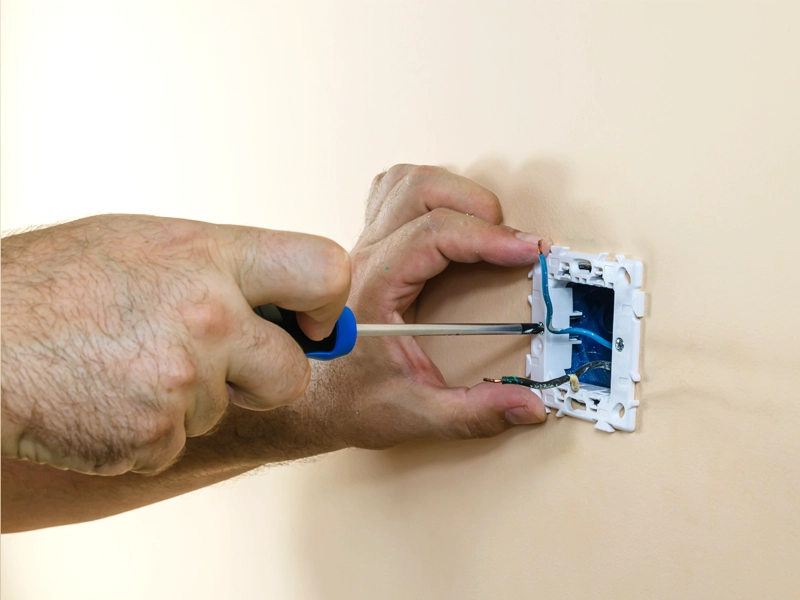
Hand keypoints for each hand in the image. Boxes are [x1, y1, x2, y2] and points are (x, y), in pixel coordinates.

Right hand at [1, 215, 349, 474]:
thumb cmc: (54, 283)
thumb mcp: (147, 243)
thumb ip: (223, 266)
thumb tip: (285, 293)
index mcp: (211, 257)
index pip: (324, 270)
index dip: (328, 304)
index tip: (312, 321)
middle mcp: (209, 317)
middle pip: (293, 373)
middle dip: (266, 377)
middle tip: (221, 363)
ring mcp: (184, 381)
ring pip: (225, 409)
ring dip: (190, 399)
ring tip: (128, 364)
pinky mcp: (156, 436)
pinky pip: (179, 441)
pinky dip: (150, 429)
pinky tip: (107, 396)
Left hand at [243, 165, 548, 453]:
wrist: (308, 403)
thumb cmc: (347, 403)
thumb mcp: (414, 414)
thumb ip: (474, 413)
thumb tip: (530, 406)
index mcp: (372, 289)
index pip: (433, 235)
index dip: (488, 236)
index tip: (529, 251)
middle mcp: (365, 258)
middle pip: (421, 191)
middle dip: (479, 207)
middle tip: (514, 244)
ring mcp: (365, 248)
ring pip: (407, 182)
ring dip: (454, 192)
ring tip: (488, 227)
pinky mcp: (372, 249)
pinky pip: (395, 194)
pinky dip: (430, 195)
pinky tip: (451, 220)